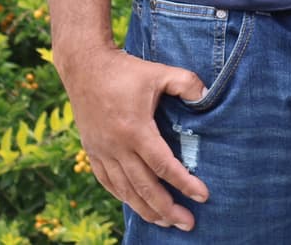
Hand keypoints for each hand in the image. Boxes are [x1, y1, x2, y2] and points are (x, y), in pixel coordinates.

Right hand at [55, 44, 208, 230]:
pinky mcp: (92, 151)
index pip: (163, 165)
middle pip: (144, 187)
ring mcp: (101, 151)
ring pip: (125, 190)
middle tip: (188, 224)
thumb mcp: (160, 72)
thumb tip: (206, 96)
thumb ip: (187, 83)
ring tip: (166, 223)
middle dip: (167, 209)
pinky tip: (136, 205)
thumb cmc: (126, 70)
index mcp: (135, 129)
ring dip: (146, 209)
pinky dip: (123, 197)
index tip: (203, 196)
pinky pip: (108, 182)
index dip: (184, 183)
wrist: (84, 66)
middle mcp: (116, 146)